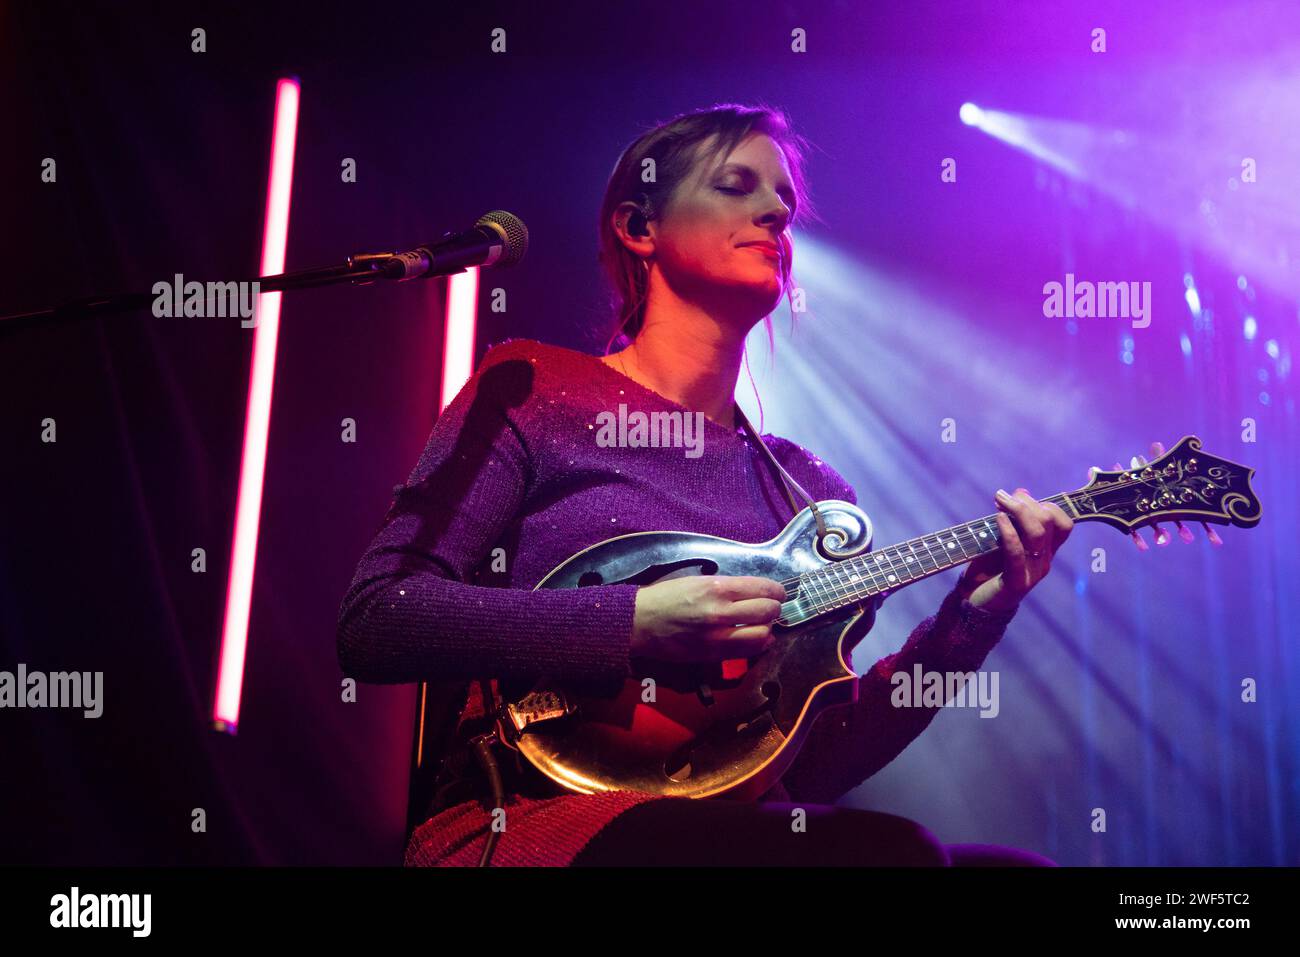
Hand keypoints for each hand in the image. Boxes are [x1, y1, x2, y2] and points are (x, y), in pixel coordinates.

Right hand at [630, 575, 785, 662]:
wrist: (639, 622)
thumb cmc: (665, 597)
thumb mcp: (697, 580)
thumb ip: (727, 587)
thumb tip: (754, 592)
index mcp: (716, 588)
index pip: (763, 589)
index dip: (776, 590)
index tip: (777, 592)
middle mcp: (720, 612)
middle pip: (767, 611)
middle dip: (774, 608)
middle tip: (770, 607)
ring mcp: (717, 636)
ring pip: (762, 635)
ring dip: (767, 629)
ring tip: (762, 625)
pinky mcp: (712, 655)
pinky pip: (746, 652)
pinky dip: (758, 645)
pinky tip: (755, 639)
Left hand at [957, 488, 1073, 613]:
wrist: (973, 605)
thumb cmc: (987, 570)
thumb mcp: (1000, 541)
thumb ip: (1013, 520)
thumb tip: (1021, 492)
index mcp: (1045, 551)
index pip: (1063, 524)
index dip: (1046, 505)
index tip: (1019, 496)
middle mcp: (1044, 561)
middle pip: (1050, 523)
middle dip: (1027, 503)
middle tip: (1002, 496)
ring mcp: (1032, 573)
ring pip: (1038, 534)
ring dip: (1018, 511)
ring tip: (999, 500)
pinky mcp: (1017, 583)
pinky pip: (1017, 554)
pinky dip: (1009, 532)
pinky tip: (999, 518)